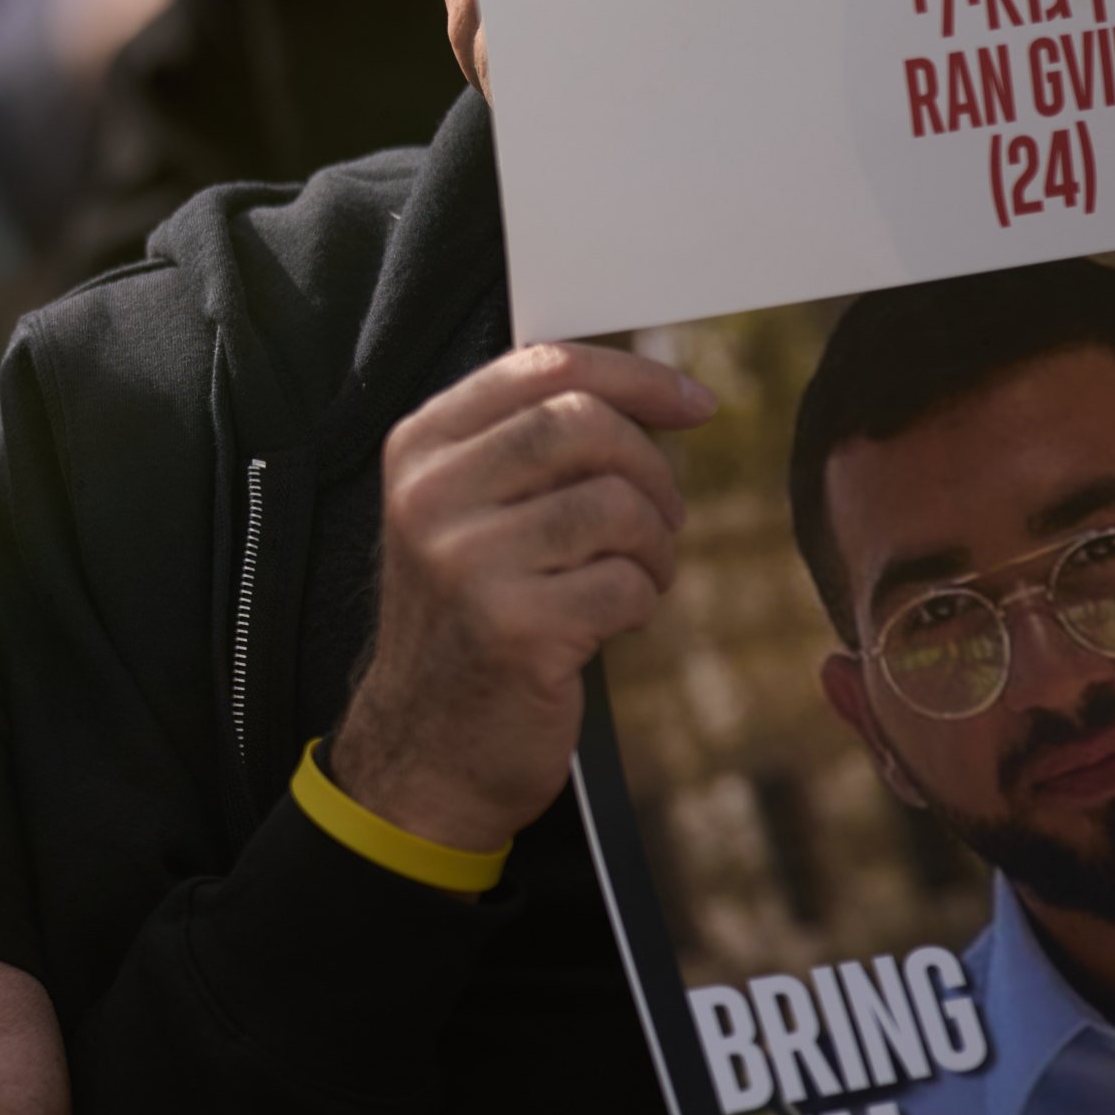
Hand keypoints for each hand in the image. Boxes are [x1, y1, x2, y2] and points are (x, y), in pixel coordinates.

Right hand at [327, 340, 711, 852]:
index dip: (635, 376)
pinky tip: (610, 623)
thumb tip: (650, 394)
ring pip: (615, 504)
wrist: (426, 748)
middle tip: (662, 518)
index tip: (694, 404)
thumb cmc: (471, 620)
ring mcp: (464, 562)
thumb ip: (528, 446)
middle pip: (584, 423)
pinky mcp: (510, 629)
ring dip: (653, 545)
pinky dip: (640, 601)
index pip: (541, 366)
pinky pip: (625, 583)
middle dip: (650, 469)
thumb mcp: (467, 514)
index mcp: (420, 449)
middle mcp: (430, 496)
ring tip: (634, 577)